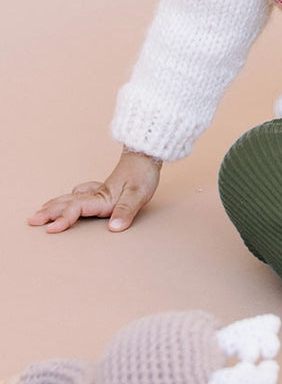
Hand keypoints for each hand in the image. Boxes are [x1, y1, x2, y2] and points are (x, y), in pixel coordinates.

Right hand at [28, 148, 161, 232]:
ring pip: (71, 197)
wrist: (147, 154)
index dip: (64, 219)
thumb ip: (126, 210)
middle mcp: (96, 193)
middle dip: (49, 212)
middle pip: (68, 203)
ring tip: (40, 212)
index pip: (77, 209)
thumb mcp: (139, 193)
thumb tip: (113, 228)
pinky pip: (80, 194)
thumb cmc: (143, 173)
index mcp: (102, 197)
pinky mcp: (103, 188)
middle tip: (32, 220)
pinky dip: (68, 197)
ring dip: (55, 205)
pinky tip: (67, 198)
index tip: (51, 229)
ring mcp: (98, 190)